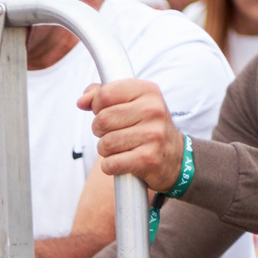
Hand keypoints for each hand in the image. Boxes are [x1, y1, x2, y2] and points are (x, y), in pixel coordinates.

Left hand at [87, 78, 184, 192]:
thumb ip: (104, 95)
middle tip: (114, 133)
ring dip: (106, 150)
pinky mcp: (148, 159)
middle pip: (102, 120)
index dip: (97, 106)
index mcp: (148, 91)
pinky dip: (110, 166)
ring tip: (122, 148)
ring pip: (105, 144)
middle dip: (100, 131)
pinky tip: (123, 162)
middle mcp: (153, 110)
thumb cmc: (146, 127)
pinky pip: (110, 164)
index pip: (105, 94)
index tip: (105, 112)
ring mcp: (152, 135)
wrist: (175, 157)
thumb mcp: (132, 103)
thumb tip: (82, 101)